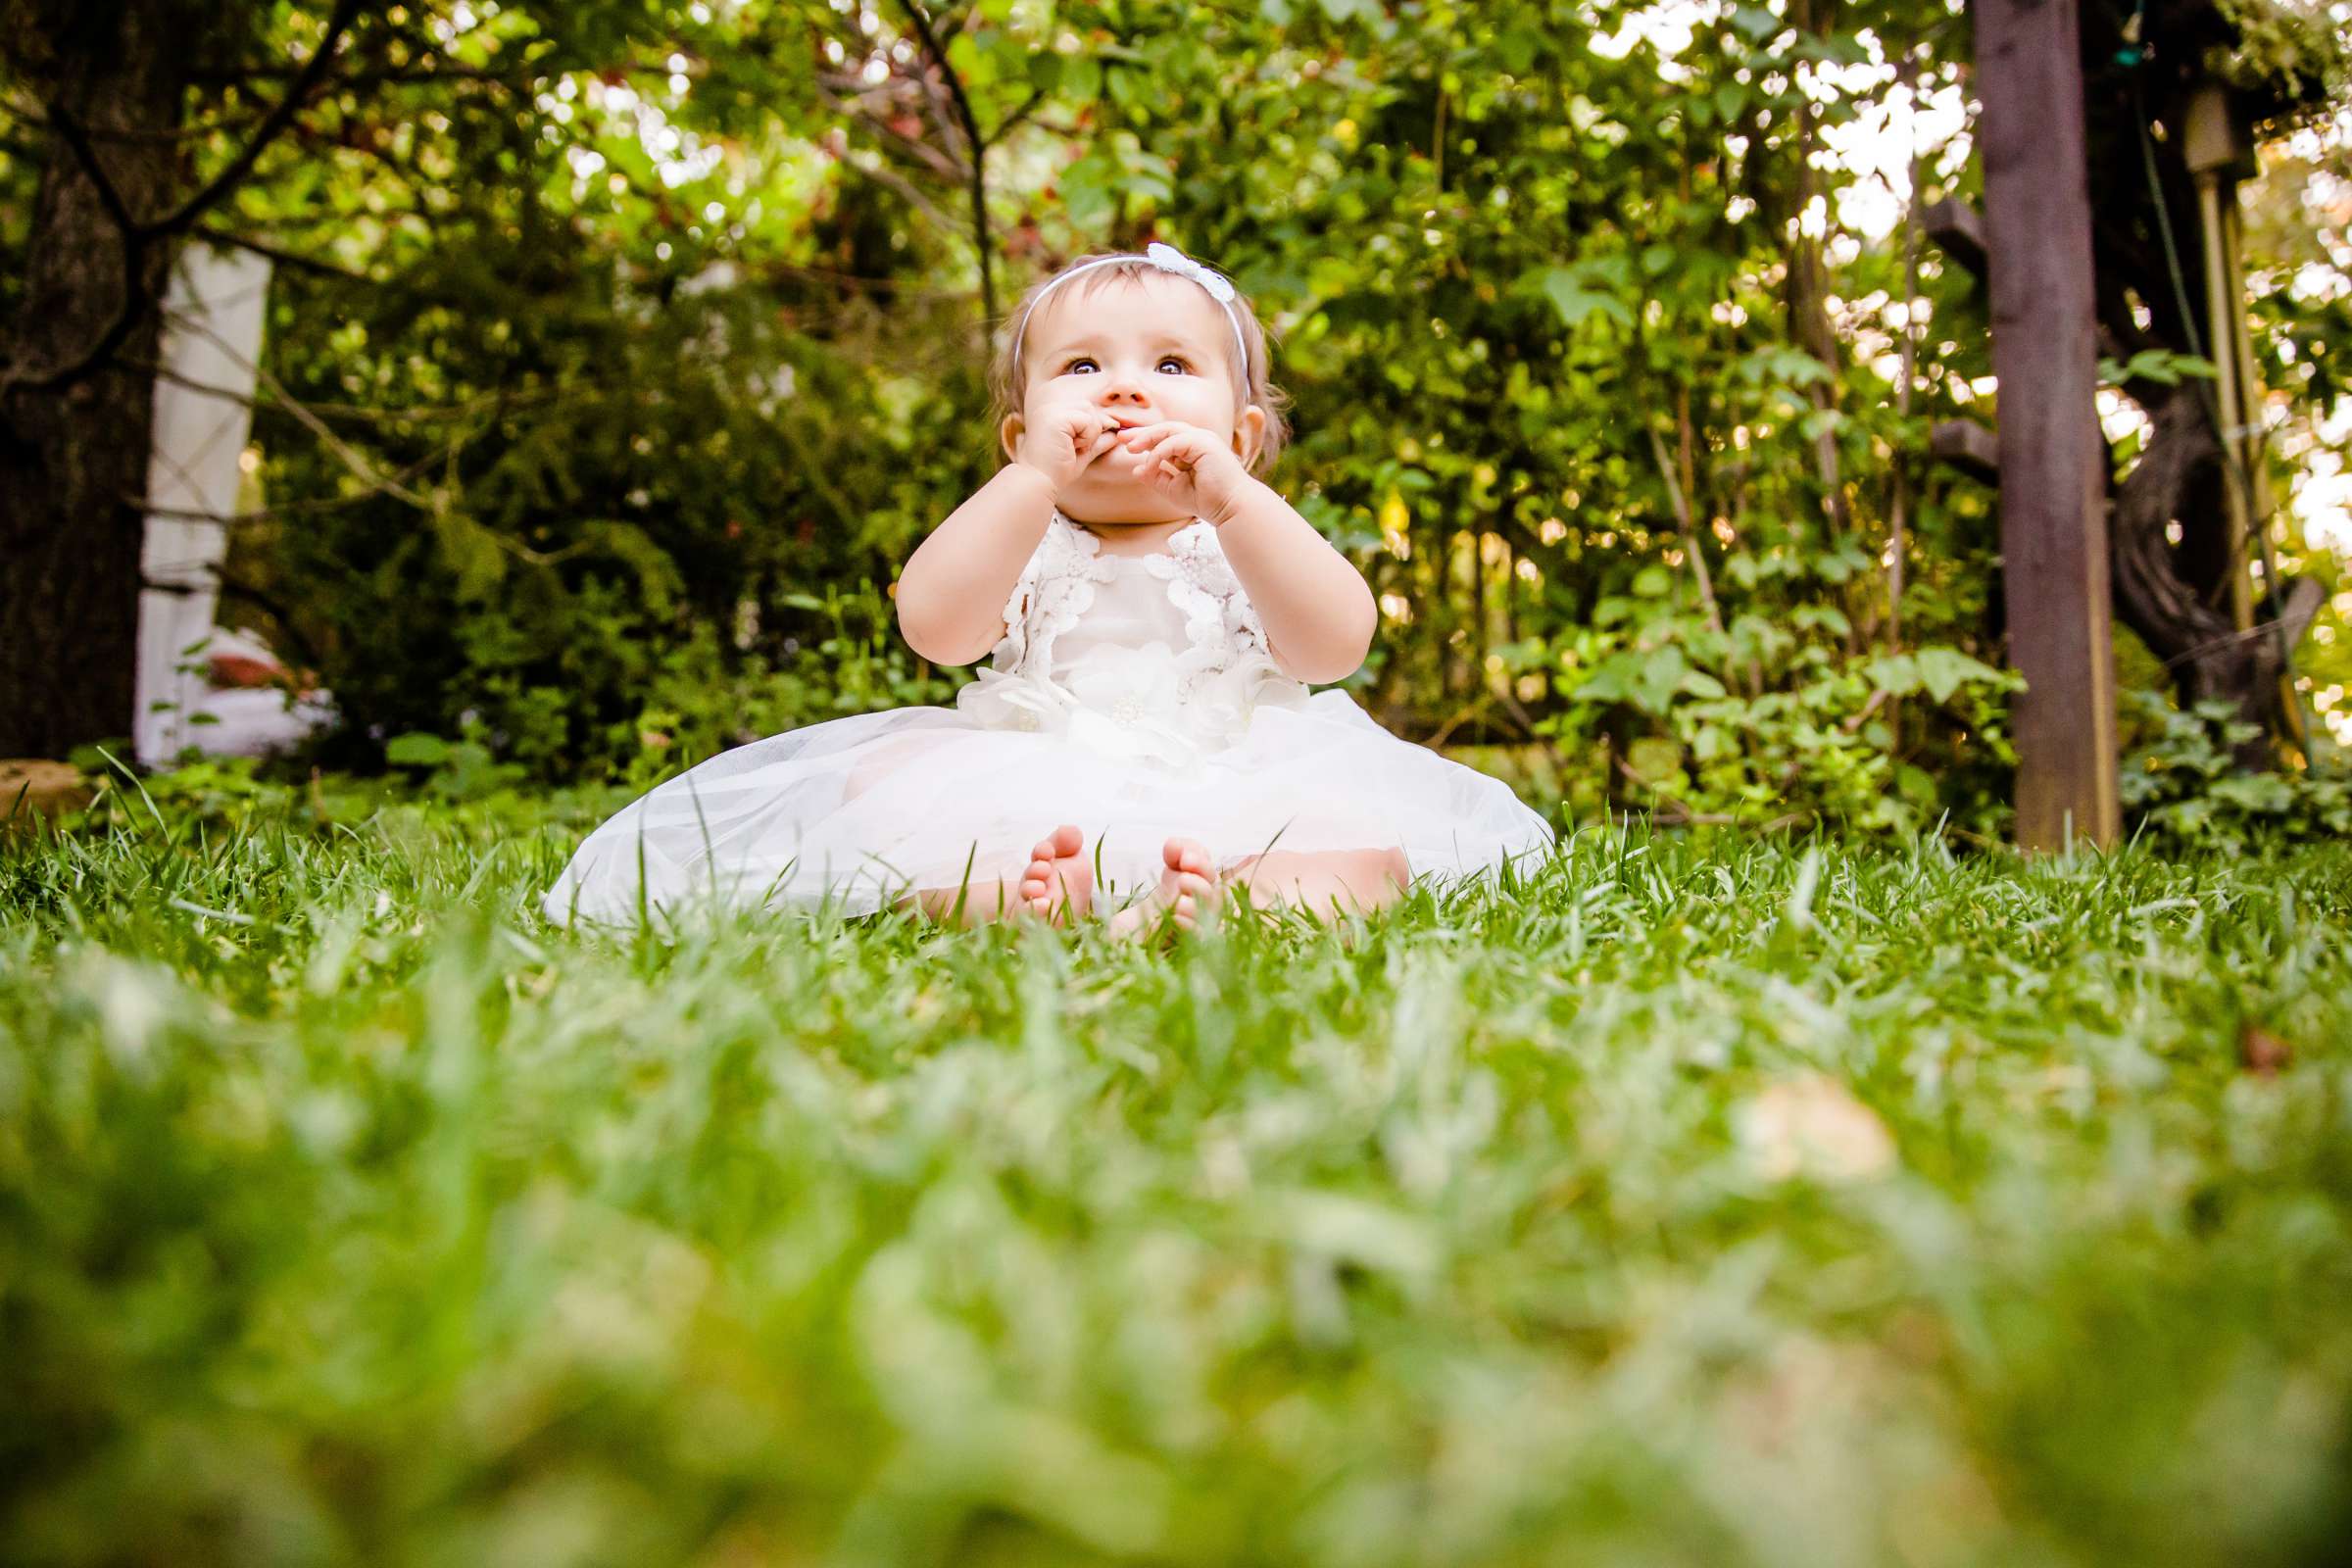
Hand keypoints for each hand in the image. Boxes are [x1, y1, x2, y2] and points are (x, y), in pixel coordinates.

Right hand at [1013, 397, 1121, 492]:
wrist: (1038, 483)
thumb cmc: (1056, 472)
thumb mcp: (1081, 453)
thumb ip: (1097, 441)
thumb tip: (1116, 434)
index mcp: (1052, 414)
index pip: (1083, 409)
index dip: (1090, 428)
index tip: (1077, 449)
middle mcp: (1049, 408)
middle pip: (1088, 407)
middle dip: (1091, 429)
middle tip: (1076, 449)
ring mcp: (1051, 411)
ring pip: (1089, 411)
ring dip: (1089, 433)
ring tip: (1073, 448)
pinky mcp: (1056, 418)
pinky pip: (1087, 420)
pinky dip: (1087, 437)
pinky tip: (1072, 448)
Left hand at [1112, 421, 1254, 523]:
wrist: (1231, 509)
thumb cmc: (1208, 501)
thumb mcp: (1174, 489)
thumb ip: (1156, 477)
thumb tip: (1136, 469)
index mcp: (1193, 449)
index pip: (1165, 438)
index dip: (1144, 439)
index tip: (1126, 445)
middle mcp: (1198, 440)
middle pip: (1165, 429)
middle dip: (1142, 433)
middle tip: (1121, 438)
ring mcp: (1202, 439)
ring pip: (1169, 430)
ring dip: (1147, 438)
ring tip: (1129, 448)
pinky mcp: (1204, 443)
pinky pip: (1175, 442)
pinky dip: (1160, 453)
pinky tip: (1151, 465)